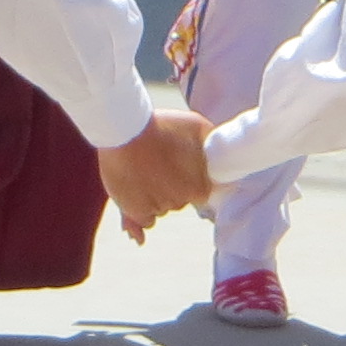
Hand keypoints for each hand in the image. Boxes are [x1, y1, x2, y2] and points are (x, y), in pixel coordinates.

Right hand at [94, 111, 213, 240]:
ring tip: (145, 171)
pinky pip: (145, 219)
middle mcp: (181, 202)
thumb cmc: (161, 126)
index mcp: (200, 188)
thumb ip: (212, 143)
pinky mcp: (136, 212)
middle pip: (181, 199)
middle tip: (162, 162)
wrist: (123, 131)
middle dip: (174, 185)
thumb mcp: (196, 126)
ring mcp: (158, 208)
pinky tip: (138, 192)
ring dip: (156, 194)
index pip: (202, 192)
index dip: (192, 179)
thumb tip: (222, 163)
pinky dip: (142, 210)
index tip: (181, 168)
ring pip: (162, 207)